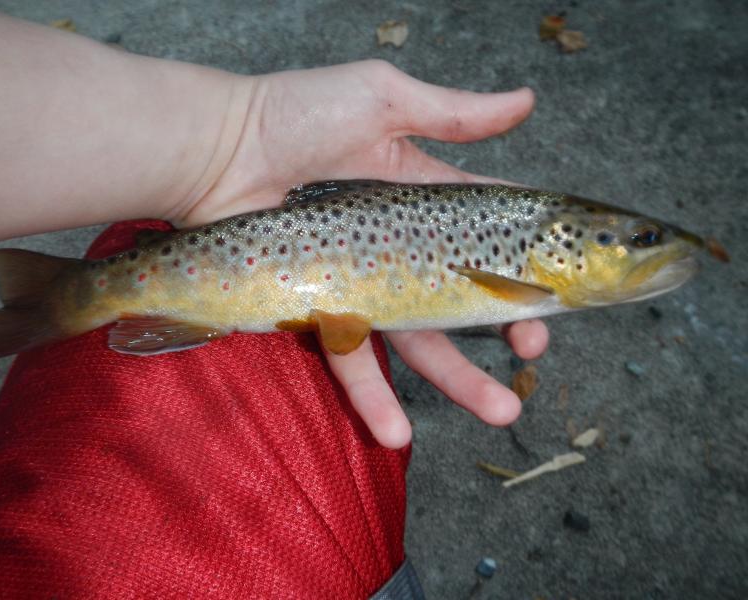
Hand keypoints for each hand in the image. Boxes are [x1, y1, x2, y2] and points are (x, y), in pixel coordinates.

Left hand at [180, 60, 548, 448]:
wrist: (215, 152)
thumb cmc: (294, 116)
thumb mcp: (382, 99)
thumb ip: (453, 113)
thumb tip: (528, 100)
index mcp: (418, 198)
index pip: (487, 230)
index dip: (526, 256)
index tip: (561, 283)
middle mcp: (395, 247)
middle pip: (462, 296)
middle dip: (507, 325)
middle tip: (537, 350)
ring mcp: (359, 284)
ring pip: (417, 340)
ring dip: (460, 379)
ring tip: (502, 411)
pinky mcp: (320, 311)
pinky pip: (350, 359)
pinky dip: (372, 398)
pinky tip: (398, 434)